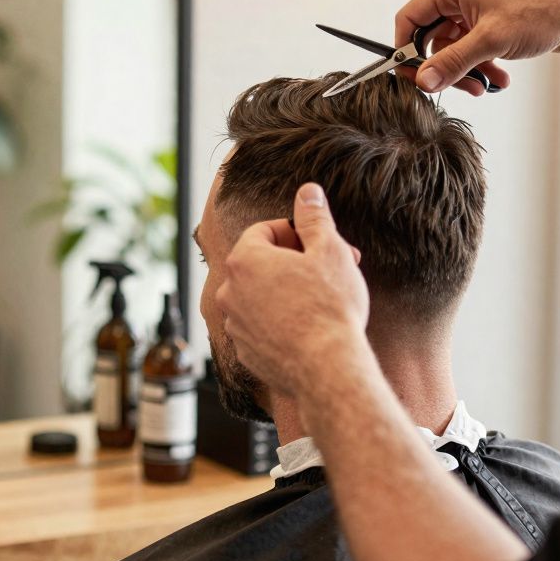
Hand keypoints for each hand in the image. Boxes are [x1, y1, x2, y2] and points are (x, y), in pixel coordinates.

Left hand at [216, 183, 369, 398]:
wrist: (327, 368)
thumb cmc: (329, 306)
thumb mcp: (329, 251)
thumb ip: (314, 218)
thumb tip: (307, 192)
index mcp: (244, 260)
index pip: (263, 231)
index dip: (294, 233)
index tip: (317, 244)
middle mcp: (229, 292)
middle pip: (261, 264)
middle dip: (295, 263)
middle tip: (330, 270)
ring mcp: (234, 325)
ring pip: (260, 297)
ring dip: (286, 292)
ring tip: (321, 300)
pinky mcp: (245, 352)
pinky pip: (261, 326)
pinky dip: (280, 322)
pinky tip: (309, 328)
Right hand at [396, 0, 559, 94]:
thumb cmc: (542, 11)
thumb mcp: (491, 41)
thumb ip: (452, 63)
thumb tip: (423, 81)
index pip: (410, 18)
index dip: (405, 50)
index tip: (413, 76)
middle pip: (431, 37)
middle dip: (444, 67)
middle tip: (460, 87)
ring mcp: (474, 6)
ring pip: (452, 47)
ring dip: (466, 70)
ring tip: (486, 85)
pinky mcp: (488, 20)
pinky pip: (470, 48)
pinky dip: (480, 65)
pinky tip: (498, 77)